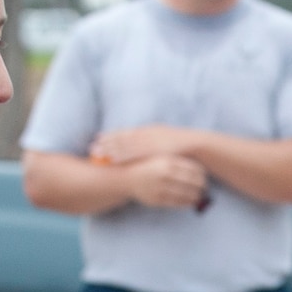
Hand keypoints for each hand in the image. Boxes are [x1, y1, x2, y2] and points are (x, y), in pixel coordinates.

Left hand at [90, 124, 204, 165]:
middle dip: (107, 142)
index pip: (127, 133)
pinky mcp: (153, 150)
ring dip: (111, 149)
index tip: (99, 138)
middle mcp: (148, 134)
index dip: (112, 135)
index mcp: (150, 131)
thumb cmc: (184, 148)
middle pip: (123, 137)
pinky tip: (113, 160)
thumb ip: (154, 143)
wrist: (199, 146)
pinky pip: (135, 154)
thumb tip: (144, 150)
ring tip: (97, 154)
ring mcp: (151, 141)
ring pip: (126, 145)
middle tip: (92, 146)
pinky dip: (123, 156)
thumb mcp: (167, 142)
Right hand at [122, 154, 208, 208]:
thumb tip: (201, 170)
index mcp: (168, 161)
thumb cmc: (149, 166)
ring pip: (187, 194)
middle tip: (205, 188)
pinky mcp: (158, 199)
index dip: (202, 174)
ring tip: (200, 196)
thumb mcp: (162, 158)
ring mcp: (161, 187)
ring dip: (196, 196)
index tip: (205, 177)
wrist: (127, 177)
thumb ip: (179, 162)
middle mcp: (165, 174)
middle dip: (202, 186)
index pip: (194, 169)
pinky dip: (187, 203)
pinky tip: (190, 202)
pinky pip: (178, 203)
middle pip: (193, 182)